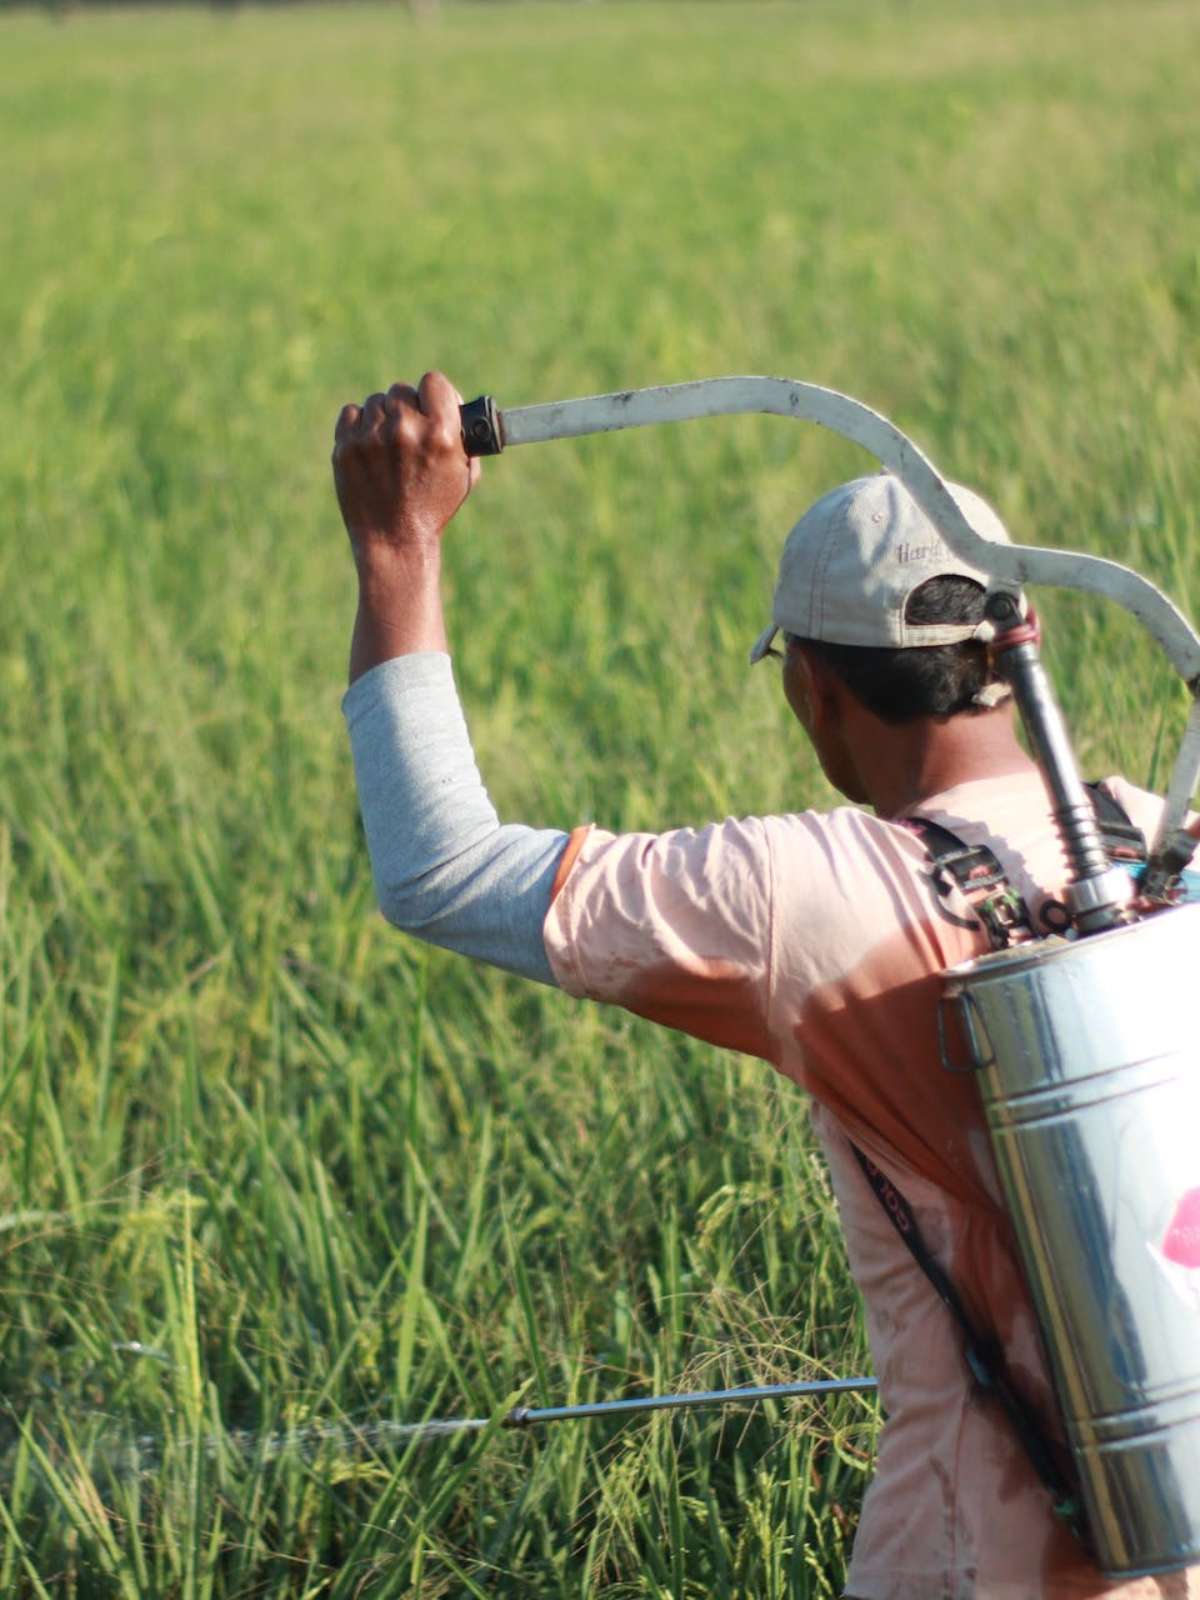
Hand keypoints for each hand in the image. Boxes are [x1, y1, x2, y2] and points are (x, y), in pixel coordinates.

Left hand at [332, 371, 480, 572]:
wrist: (395, 542)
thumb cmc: (433, 510)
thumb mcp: (463, 475)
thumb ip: (463, 437)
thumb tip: (459, 408)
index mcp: (440, 433)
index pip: (434, 381)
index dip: (434, 394)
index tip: (432, 405)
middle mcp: (405, 429)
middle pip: (401, 390)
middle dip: (406, 408)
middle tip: (408, 431)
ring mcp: (372, 437)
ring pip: (375, 402)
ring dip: (382, 418)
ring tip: (388, 446)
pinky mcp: (346, 446)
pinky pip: (351, 413)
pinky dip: (359, 426)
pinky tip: (369, 447)